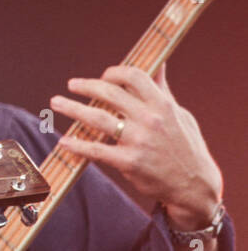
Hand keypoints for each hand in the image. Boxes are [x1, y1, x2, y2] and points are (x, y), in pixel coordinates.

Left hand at [51, 64, 223, 228]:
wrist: (194, 186)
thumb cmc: (185, 146)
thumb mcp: (180, 115)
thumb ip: (162, 91)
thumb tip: (158, 64)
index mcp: (163, 105)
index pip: (134, 76)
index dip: (114, 73)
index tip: (103, 76)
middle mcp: (151, 120)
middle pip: (110, 94)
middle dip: (86, 86)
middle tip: (71, 85)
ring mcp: (139, 141)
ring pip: (97, 118)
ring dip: (72, 109)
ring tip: (56, 102)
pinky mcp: (129, 162)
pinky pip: (96, 150)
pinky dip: (77, 145)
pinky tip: (64, 141)